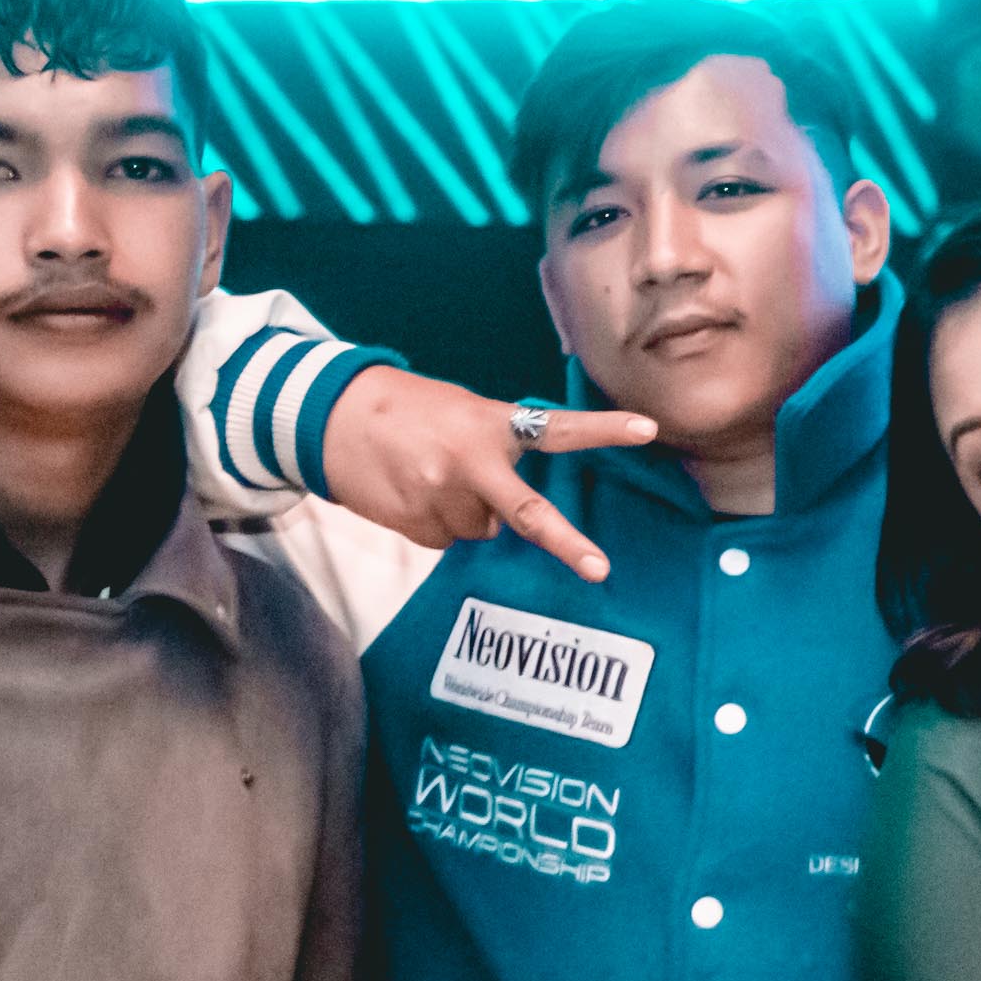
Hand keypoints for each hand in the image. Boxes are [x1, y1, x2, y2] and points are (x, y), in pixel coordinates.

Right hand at [308, 367, 659, 579]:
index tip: (648, 429)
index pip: (557, 429)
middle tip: (599, 570)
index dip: (604, 430)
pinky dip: (437, 521)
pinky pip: (446, 538)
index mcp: (489, 425)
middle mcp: (469, 464)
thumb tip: (506, 517)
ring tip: (431, 475)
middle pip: (527, 514)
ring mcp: (441, 498)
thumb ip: (497, 453)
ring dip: (467, 512)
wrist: (332, 418)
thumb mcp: (462, 413)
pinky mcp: (416, 524)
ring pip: (480, 530)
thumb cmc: (409, 411)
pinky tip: (413, 492)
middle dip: (565, 543)